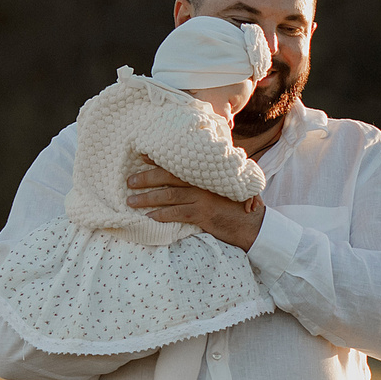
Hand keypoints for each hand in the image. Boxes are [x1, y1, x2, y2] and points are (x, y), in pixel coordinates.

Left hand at [125, 166, 265, 251]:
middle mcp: (201, 183)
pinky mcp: (203, 214)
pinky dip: (162, 215)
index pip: (176, 163)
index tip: (140, 155)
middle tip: (129, 182)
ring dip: (147, 198)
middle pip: (167, 177)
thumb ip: (204, 181)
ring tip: (131, 201)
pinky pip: (177, 214)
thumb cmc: (235, 206)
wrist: (251, 224)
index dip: (158, 159)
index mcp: (204, 174)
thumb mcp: (221, 188)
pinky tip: (150, 217)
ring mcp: (202, 198)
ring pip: (168, 196)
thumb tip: (183, 180)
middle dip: (146, 178)